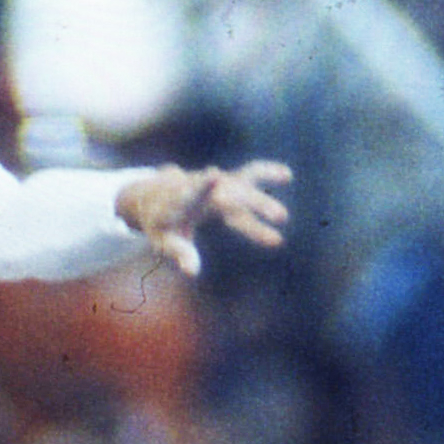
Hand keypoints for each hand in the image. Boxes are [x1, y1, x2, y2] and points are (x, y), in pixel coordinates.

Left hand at [121, 159, 293, 272]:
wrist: (156, 196)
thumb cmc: (160, 224)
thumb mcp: (163, 242)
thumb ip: (178, 253)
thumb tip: (192, 271)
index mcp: (182, 200)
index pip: (193, 194)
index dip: (203, 186)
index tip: (214, 174)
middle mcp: (204, 187)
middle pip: (233, 195)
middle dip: (256, 203)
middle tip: (281, 216)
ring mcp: (219, 183)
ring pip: (244, 181)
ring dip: (265, 189)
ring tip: (286, 186)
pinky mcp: (229, 182)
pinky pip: (249, 174)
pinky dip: (266, 172)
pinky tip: (286, 174)